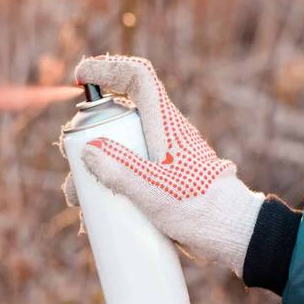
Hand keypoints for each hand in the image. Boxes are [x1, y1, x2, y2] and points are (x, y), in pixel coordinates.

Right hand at [61, 54, 262, 272]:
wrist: (232, 235)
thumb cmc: (201, 208)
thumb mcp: (154, 191)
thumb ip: (120, 171)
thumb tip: (86, 150)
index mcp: (164, 124)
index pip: (138, 79)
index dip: (108, 68)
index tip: (80, 76)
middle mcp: (160, 136)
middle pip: (115, 120)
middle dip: (85, 142)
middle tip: (71, 169)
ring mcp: (159, 159)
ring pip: (116, 152)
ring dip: (91, 173)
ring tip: (79, 203)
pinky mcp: (159, 182)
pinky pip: (125, 177)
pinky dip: (107, 191)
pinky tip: (95, 219)